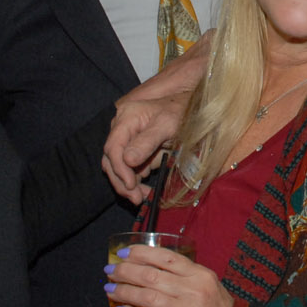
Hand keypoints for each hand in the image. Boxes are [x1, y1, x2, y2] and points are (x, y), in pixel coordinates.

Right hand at [102, 35, 209, 203]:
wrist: (194, 108)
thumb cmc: (181, 111)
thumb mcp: (167, 125)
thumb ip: (147, 142)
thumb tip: (127, 160)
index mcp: (126, 118)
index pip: (113, 148)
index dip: (119, 169)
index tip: (131, 185)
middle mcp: (122, 128)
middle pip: (112, 160)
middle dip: (122, 182)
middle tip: (136, 199)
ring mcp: (129, 139)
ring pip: (119, 167)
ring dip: (129, 185)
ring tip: (143, 198)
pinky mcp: (137, 149)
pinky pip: (130, 169)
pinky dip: (136, 181)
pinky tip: (147, 190)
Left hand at [106, 244, 234, 306]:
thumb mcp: (207, 286)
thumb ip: (184, 276)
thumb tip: (148, 268)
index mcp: (200, 274)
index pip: (166, 257)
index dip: (141, 254)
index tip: (123, 253)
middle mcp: (194, 290)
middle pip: (152, 276)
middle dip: (126, 272)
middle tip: (110, 271)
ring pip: (149, 297)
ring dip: (125, 292)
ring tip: (110, 290)